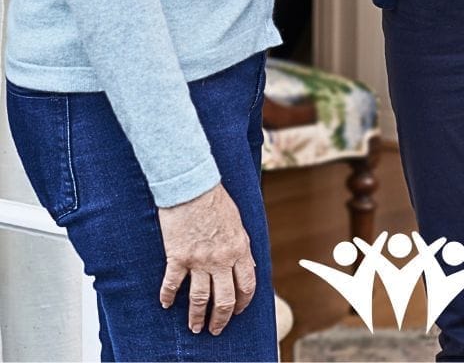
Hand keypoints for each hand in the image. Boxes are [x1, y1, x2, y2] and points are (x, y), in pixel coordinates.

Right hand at [158, 183, 255, 335]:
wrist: (192, 185)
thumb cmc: (215, 199)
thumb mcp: (237, 223)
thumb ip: (240, 246)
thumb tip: (245, 265)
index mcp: (239, 249)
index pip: (247, 285)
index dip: (243, 302)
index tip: (237, 311)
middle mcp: (221, 259)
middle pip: (225, 299)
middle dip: (221, 319)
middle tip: (215, 328)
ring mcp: (199, 260)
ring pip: (200, 299)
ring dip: (197, 317)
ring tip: (195, 327)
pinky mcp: (178, 257)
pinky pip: (172, 285)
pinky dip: (168, 297)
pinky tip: (166, 304)